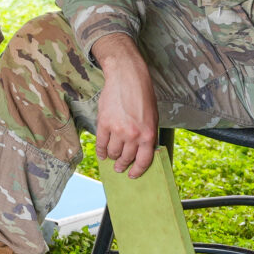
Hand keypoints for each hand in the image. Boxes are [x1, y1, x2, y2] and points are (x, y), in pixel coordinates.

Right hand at [89, 33, 158, 177]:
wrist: (127, 78)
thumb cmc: (142, 96)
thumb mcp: (152, 118)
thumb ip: (147, 136)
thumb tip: (142, 153)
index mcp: (148, 134)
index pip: (143, 161)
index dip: (137, 171)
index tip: (133, 175)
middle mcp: (133, 135)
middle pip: (126, 158)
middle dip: (123, 165)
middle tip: (119, 168)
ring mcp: (117, 130)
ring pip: (112, 152)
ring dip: (112, 157)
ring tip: (112, 158)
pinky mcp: (104, 123)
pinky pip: (100, 143)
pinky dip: (100, 151)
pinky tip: (102, 154)